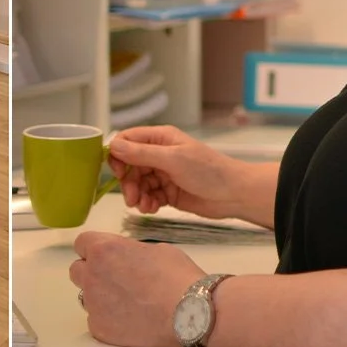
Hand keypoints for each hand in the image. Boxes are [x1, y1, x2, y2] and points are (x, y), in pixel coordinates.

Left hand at [69, 232, 204, 346]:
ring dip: (100, 295)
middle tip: (116, 278)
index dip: (96, 248)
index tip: (109, 256)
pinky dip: (110, 318)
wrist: (188, 315)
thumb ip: (131, 252)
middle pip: (77, 270)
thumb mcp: (156, 249)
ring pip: (86, 296)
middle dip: (92, 271)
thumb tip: (128, 260)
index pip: (82, 243)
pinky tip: (132, 320)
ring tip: (127, 302)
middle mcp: (91, 276)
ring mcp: (93, 305)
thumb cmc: (177, 277)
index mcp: (104, 250)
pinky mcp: (98, 329)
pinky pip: (97, 319)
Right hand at [109, 126, 249, 220]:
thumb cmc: (207, 170)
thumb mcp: (172, 159)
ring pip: (138, 183)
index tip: (116, 172)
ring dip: (137, 195)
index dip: (117, 155)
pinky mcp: (168, 192)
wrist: (233, 194)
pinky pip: (149, 196)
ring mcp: (164, 174)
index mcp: (160, 139)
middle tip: (132, 197)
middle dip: (128, 182)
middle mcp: (160, 154)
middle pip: (130, 166)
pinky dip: (147, 203)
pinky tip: (153, 208)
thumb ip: (141, 153)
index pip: (127, 140)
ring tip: (144, 206)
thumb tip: (113, 145)